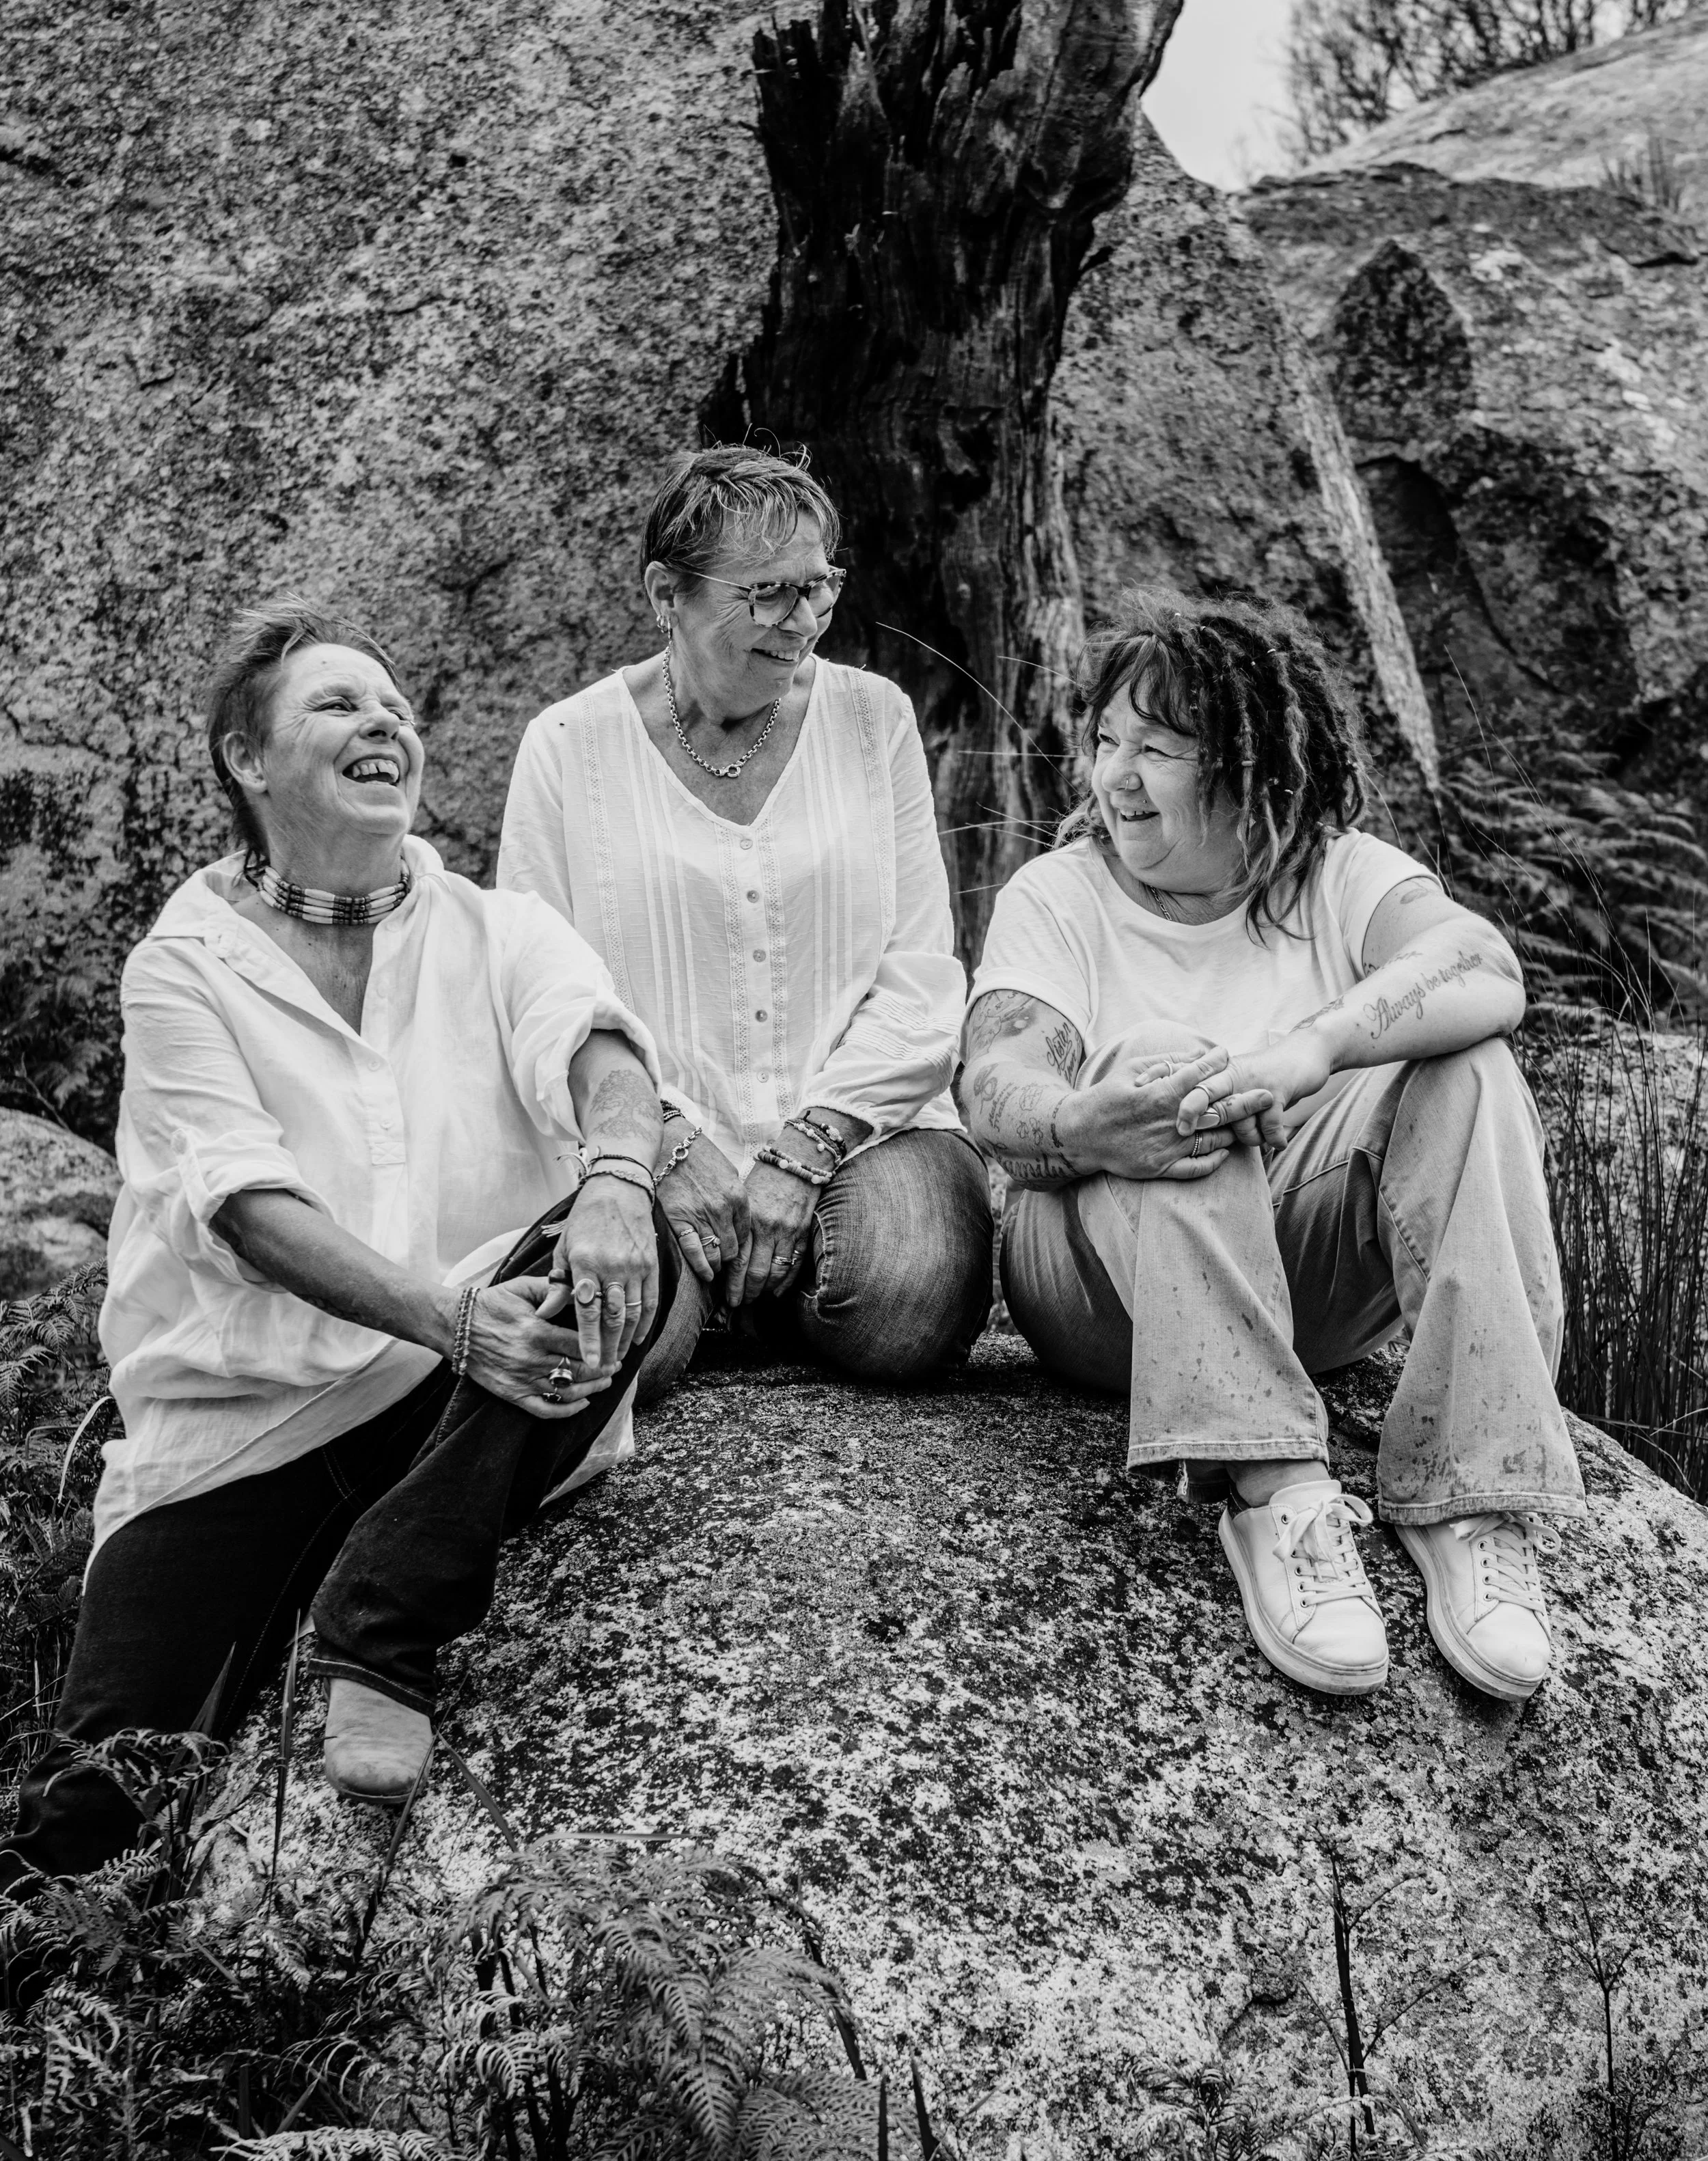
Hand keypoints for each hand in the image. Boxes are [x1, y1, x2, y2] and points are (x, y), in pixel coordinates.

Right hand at [460, 1276, 616, 1420]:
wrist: (456, 1326)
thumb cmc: (492, 1303)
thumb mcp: (522, 1287)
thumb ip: (554, 1289)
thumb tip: (582, 1294)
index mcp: (536, 1332)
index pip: (580, 1345)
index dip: (602, 1349)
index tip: (615, 1348)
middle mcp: (530, 1359)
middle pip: (578, 1370)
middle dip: (602, 1370)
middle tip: (615, 1366)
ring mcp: (520, 1379)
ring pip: (566, 1392)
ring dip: (591, 1389)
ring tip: (604, 1382)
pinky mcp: (511, 1393)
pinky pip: (544, 1410)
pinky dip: (566, 1411)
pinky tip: (582, 1403)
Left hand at [536, 1176, 659, 1372]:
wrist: (619, 1189)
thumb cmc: (585, 1219)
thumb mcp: (565, 1248)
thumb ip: (558, 1284)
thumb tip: (544, 1314)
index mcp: (586, 1262)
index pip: (588, 1310)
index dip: (589, 1339)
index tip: (588, 1362)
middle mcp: (613, 1266)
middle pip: (612, 1318)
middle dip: (608, 1347)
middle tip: (602, 1369)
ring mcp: (636, 1266)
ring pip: (633, 1313)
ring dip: (625, 1340)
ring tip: (617, 1359)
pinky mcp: (651, 1264)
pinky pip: (651, 1301)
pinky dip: (645, 1323)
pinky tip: (638, 1339)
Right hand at [657, 1131, 747, 1284]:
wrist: (672, 1143)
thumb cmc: (700, 1156)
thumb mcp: (729, 1173)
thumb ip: (737, 1199)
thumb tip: (740, 1221)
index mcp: (739, 1197)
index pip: (746, 1234)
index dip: (741, 1247)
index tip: (735, 1252)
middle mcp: (722, 1209)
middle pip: (733, 1248)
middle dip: (730, 1259)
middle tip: (725, 1263)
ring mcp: (701, 1216)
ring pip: (715, 1253)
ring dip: (717, 1265)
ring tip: (715, 1269)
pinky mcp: (679, 1219)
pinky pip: (694, 1251)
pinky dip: (702, 1267)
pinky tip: (706, 1274)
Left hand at [727, 1160, 818, 1306]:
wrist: (796, 1162)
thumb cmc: (764, 1179)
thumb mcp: (744, 1198)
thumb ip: (737, 1226)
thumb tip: (726, 1256)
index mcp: (748, 1218)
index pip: (738, 1260)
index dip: (732, 1284)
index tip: (728, 1298)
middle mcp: (767, 1227)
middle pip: (755, 1271)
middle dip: (747, 1292)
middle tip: (739, 1304)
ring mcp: (788, 1231)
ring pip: (775, 1272)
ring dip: (765, 1290)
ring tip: (756, 1298)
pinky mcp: (802, 1232)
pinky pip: (794, 1264)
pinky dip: (786, 1282)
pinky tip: (777, 1292)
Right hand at [1068, 1047, 1275, 1181]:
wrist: (1079, 1136)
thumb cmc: (1104, 1098)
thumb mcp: (1130, 1071)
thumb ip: (1163, 1062)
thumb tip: (1194, 1056)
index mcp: (1159, 1095)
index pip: (1198, 1076)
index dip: (1216, 1063)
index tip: (1227, 1054)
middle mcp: (1168, 1122)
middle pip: (1217, 1111)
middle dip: (1246, 1101)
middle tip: (1267, 1095)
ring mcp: (1166, 1148)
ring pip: (1212, 1140)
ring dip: (1233, 1131)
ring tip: (1249, 1124)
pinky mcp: (1160, 1168)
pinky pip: (1196, 1168)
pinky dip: (1214, 1160)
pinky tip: (1224, 1151)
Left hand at [1176, 1033, 1333, 1147]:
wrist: (1304, 1054)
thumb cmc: (1267, 1073)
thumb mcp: (1238, 1077)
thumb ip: (1218, 1094)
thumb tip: (1195, 1119)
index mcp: (1223, 1072)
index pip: (1192, 1081)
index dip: (1176, 1095)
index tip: (1167, 1113)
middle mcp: (1235, 1076)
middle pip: (1206, 1095)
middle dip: (1194, 1115)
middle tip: (1184, 1131)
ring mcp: (1256, 1083)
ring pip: (1240, 1122)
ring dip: (1251, 1137)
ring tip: (1261, 1136)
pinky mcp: (1279, 1092)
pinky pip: (1269, 1127)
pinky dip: (1275, 1139)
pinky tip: (1279, 1143)